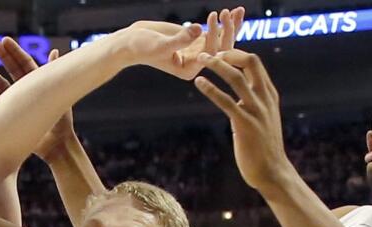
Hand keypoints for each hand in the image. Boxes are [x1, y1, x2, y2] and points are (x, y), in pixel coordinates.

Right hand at [0, 40, 74, 162]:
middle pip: (12, 69)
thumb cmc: (62, 122)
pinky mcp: (11, 115)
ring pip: (2, 84)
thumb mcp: (61, 95)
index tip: (4, 41)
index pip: (25, 63)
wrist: (56, 146)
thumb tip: (55, 51)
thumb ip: (55, 74)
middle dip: (2, 57)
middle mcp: (28, 90)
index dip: (15, 52)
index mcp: (40, 83)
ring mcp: (18, 102)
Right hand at [123, 7, 245, 79]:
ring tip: (239, 11)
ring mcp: (198, 52)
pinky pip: (214, 32)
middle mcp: (196, 63)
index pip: (209, 54)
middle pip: (219, 49)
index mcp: (189, 70)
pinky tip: (234, 12)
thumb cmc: (142, 46)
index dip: (214, 36)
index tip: (213, 17)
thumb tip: (197, 29)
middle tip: (230, 12)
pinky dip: (223, 23)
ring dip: (231, 26)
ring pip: (221, 40)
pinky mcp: (196, 41)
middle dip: (228, 31)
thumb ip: (180, 39)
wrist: (131, 42)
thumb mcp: (160, 44)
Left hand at [194, 50, 294, 193]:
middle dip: (228, 52)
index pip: (255, 63)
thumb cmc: (264, 148)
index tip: (219, 54)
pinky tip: (199, 83)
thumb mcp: (263, 120)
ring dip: (216, 65)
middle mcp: (265, 99)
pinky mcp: (245, 125)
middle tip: (208, 54)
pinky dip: (211, 89)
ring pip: (236, 78)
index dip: (235, 53)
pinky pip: (226, 101)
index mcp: (269, 95)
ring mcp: (256, 111)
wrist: (273, 172)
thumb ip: (253, 106)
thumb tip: (237, 100)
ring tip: (200, 60)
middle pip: (250, 62)